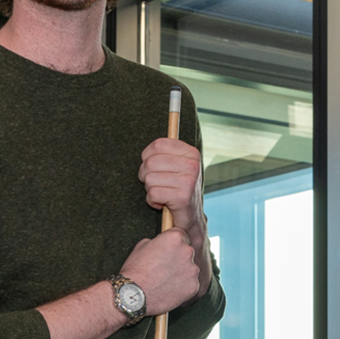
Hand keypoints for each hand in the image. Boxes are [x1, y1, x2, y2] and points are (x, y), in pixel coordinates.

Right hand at [120, 229, 201, 316]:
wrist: (135, 295)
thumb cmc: (135, 270)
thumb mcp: (142, 246)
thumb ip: (158, 242)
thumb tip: (162, 243)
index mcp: (175, 237)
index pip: (181, 235)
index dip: (173, 244)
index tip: (168, 251)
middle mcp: (187, 251)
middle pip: (187, 252)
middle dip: (178, 258)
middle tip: (165, 268)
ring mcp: (193, 269)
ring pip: (190, 269)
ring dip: (182, 272)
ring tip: (165, 280)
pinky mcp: (194, 286)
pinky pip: (191, 284)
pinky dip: (183, 287)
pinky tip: (169, 290)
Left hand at [140, 137, 210, 285]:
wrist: (190, 222)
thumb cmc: (177, 192)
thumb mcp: (175, 168)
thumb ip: (166, 151)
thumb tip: (170, 116)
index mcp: (191, 153)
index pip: (157, 145)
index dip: (147, 158)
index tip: (155, 169)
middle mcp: (193, 164)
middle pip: (150, 162)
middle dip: (146, 176)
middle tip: (157, 186)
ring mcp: (189, 180)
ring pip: (149, 178)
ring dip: (150, 190)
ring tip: (162, 195)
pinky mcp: (182, 196)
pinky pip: (153, 193)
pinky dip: (153, 201)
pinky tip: (163, 204)